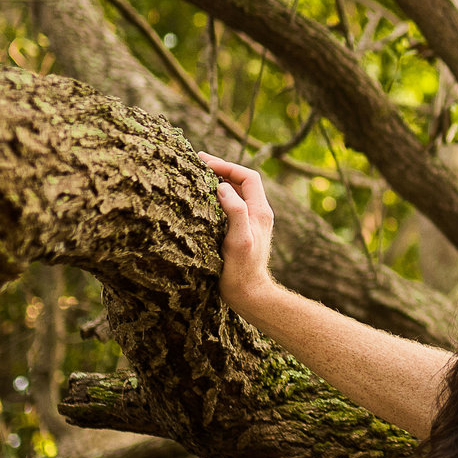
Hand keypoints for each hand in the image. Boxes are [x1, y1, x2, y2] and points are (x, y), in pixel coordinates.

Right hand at [200, 153, 278, 314]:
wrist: (249, 295)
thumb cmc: (242, 270)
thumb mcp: (239, 240)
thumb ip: (235, 212)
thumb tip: (223, 187)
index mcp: (260, 211)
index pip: (248, 177)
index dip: (228, 166)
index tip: (205, 162)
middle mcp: (257, 214)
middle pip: (242, 182)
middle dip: (221, 169)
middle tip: (198, 161)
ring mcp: (250, 223)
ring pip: (236, 194)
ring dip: (218, 182)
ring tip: (197, 175)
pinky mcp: (241, 233)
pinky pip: (230, 207)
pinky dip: (216, 197)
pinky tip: (201, 200)